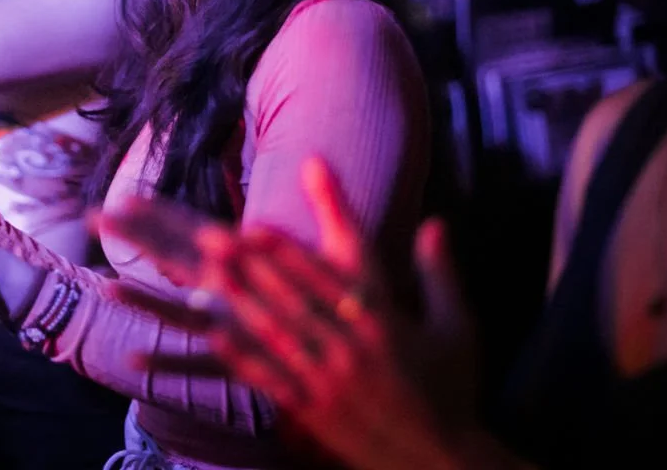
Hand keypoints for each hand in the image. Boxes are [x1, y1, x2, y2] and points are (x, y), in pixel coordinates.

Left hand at [98, 156, 481, 469]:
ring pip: (278, 331)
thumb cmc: (451, 391)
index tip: (257, 222)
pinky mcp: (316, 410)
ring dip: (240, 299)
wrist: (444, 462)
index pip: (335, 270)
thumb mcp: (458, 329)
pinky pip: (273, 379)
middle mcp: (355, 346)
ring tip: (208, 272)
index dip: (292, 246)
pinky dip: (243, 355)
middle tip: (212, 237)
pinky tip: (214, 333)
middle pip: (294, 295)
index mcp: (387, 321)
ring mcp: (332, 380)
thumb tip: (435, 221)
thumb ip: (439, 273)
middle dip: (252, 263)